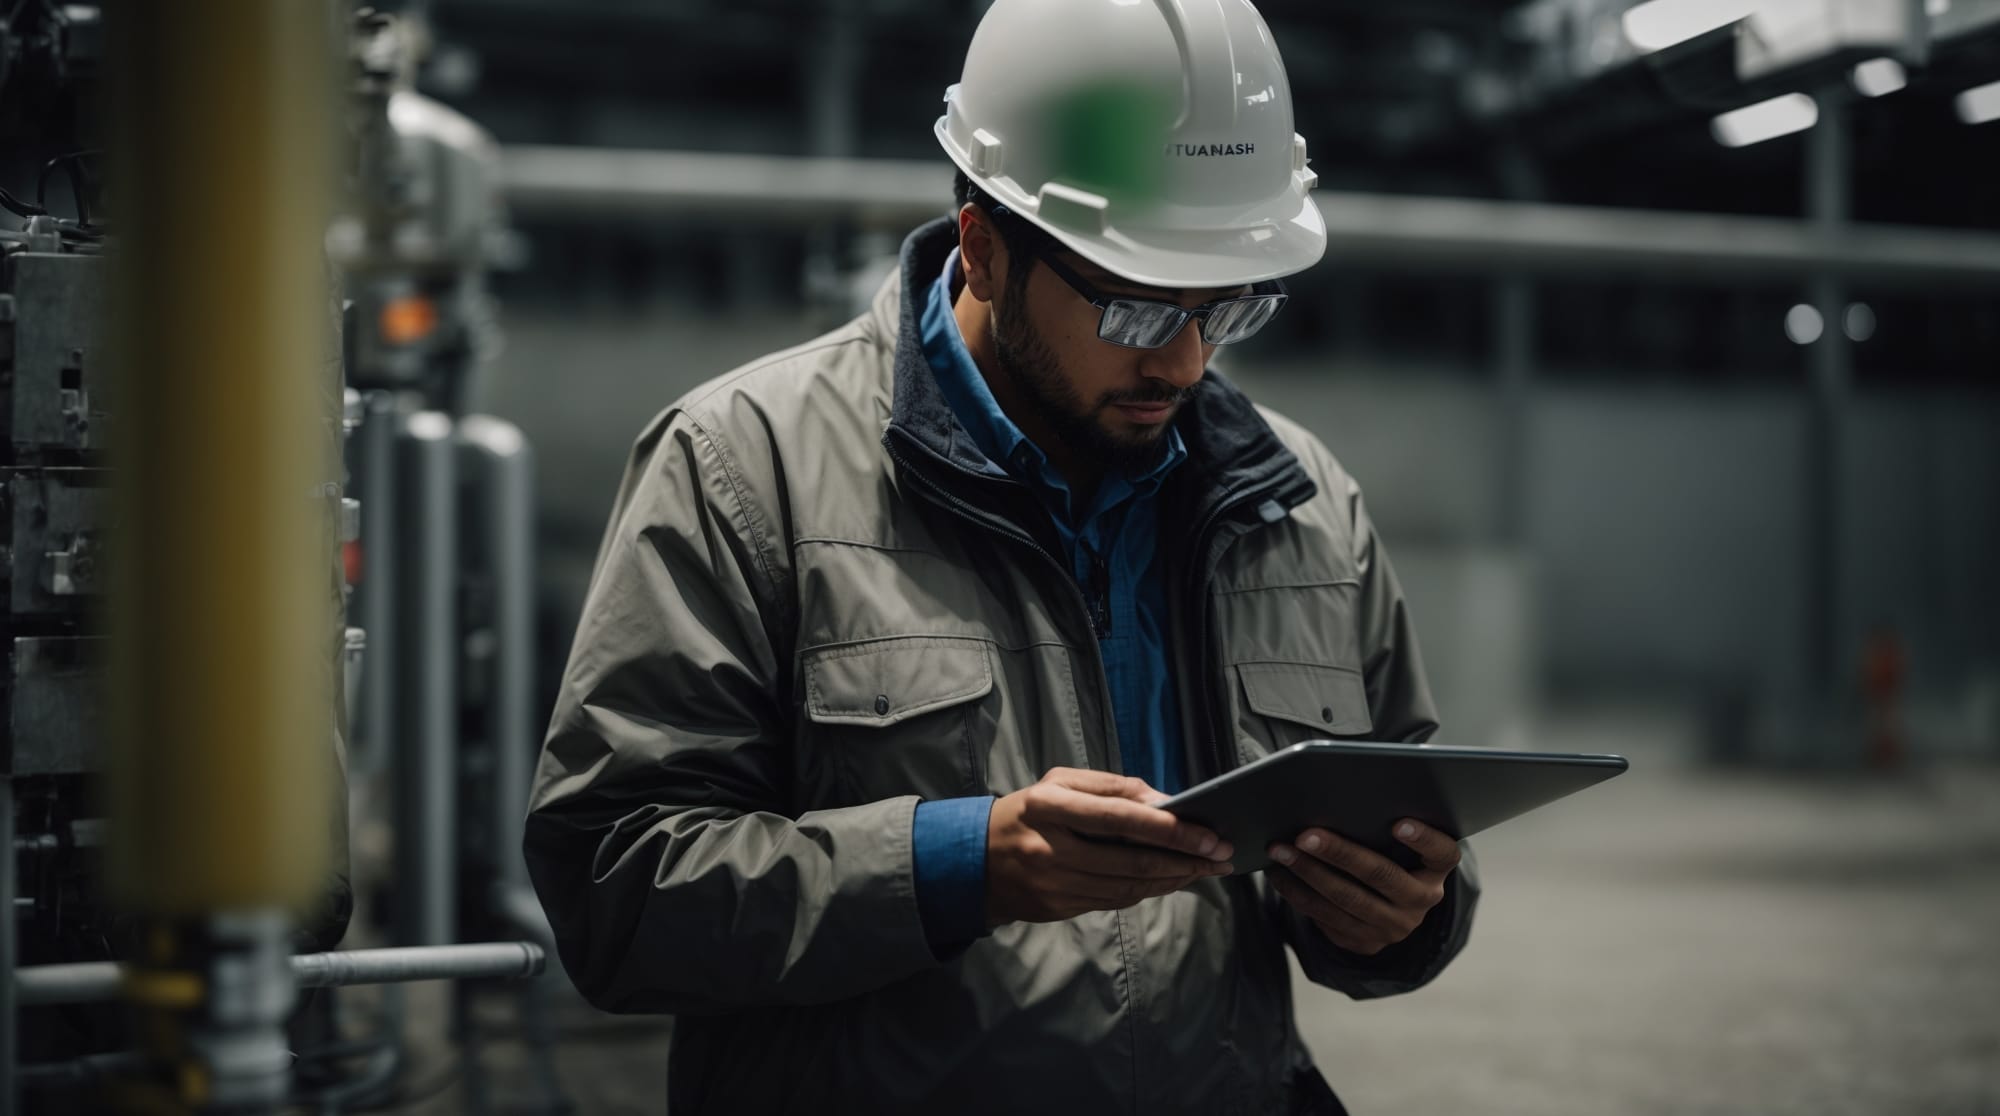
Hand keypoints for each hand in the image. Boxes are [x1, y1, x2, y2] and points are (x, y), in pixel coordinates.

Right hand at [986, 767, 1234, 925]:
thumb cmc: (1027, 812)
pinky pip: (1115, 900)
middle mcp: (1050, 848)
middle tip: (1221, 855)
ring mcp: (1054, 884)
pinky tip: (1171, 879)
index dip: (1169, 828)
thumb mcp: (1059, 783)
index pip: (1120, 818)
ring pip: (1129, 886)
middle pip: (1131, 859)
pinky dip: (1149, 890)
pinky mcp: (1059, 909)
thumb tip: (1164, 801)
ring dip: (1174, 878)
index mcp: (1049, 806)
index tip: (1208, 834)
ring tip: (1205, 868)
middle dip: (1184, 859)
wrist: (975, 861)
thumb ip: (1111, 787)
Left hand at [1268, 819, 1458, 955]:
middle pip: (1380, 875)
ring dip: (1307, 873)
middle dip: (1338, 853)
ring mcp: (1393, 926)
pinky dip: (1298, 893)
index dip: (1423, 839)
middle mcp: (1420, 902)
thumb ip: (1382, 827)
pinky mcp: (1365, 942)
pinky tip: (1279, 873)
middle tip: (1304, 835)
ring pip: (1346, 900)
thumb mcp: (1397, 846)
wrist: (1387, 909)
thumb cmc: (1387, 857)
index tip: (1399, 823)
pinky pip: (1325, 918)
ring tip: (1280, 851)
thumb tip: (1333, 798)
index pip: (1442, 853)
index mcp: (1435, 870)